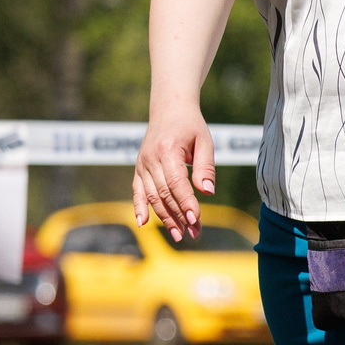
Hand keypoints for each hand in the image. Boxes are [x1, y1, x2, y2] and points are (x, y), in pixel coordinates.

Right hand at [133, 107, 214, 241]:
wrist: (169, 109)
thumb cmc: (191, 126)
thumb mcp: (205, 141)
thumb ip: (206, 167)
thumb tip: (207, 192)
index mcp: (168, 150)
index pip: (176, 182)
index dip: (186, 203)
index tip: (196, 219)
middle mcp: (151, 158)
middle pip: (165, 193)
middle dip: (179, 216)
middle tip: (194, 234)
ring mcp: (142, 164)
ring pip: (152, 196)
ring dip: (165, 217)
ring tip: (180, 235)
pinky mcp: (138, 168)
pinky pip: (137, 191)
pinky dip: (139, 207)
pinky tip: (143, 223)